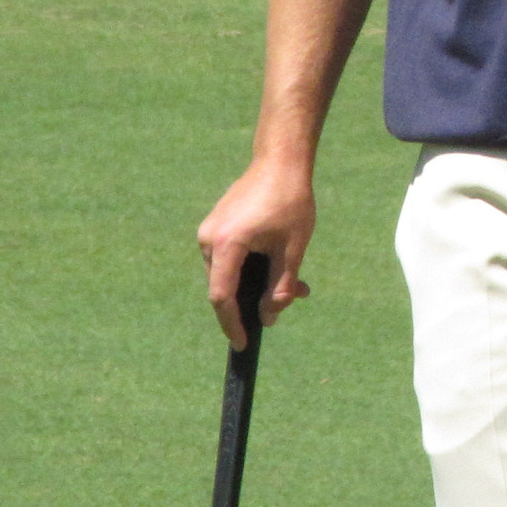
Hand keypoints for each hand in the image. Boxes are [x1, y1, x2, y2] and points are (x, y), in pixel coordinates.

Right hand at [196, 161, 316, 346]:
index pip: (221, 297)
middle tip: (293, 299)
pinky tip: (280, 264)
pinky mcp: (216, 226)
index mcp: (226, 244)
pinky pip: (230, 258)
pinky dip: (252, 267)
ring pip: (230, 273)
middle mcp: (209, 239)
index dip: (232, 324)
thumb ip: (281, 287)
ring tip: (297, 284)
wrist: (280, 161)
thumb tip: (269, 318)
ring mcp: (210, 232)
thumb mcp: (292, 249)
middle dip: (256, 302)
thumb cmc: (290, 201)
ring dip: (259, 283)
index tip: (243, 345)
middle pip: (227, 287)